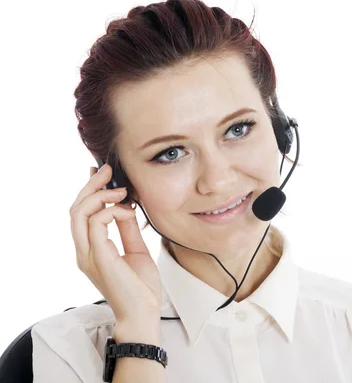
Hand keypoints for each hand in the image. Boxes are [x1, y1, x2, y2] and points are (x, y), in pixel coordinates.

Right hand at [69, 164, 161, 322]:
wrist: (144, 312)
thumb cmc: (140, 287)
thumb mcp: (136, 250)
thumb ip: (127, 229)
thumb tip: (126, 207)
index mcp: (90, 249)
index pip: (80, 214)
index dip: (88, 191)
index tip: (103, 174)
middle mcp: (84, 251)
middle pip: (75, 209)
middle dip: (91, 186)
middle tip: (108, 171)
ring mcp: (88, 255)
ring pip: (79, 214)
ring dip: (100, 196)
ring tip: (121, 191)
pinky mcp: (99, 258)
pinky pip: (97, 224)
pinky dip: (112, 211)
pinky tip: (127, 211)